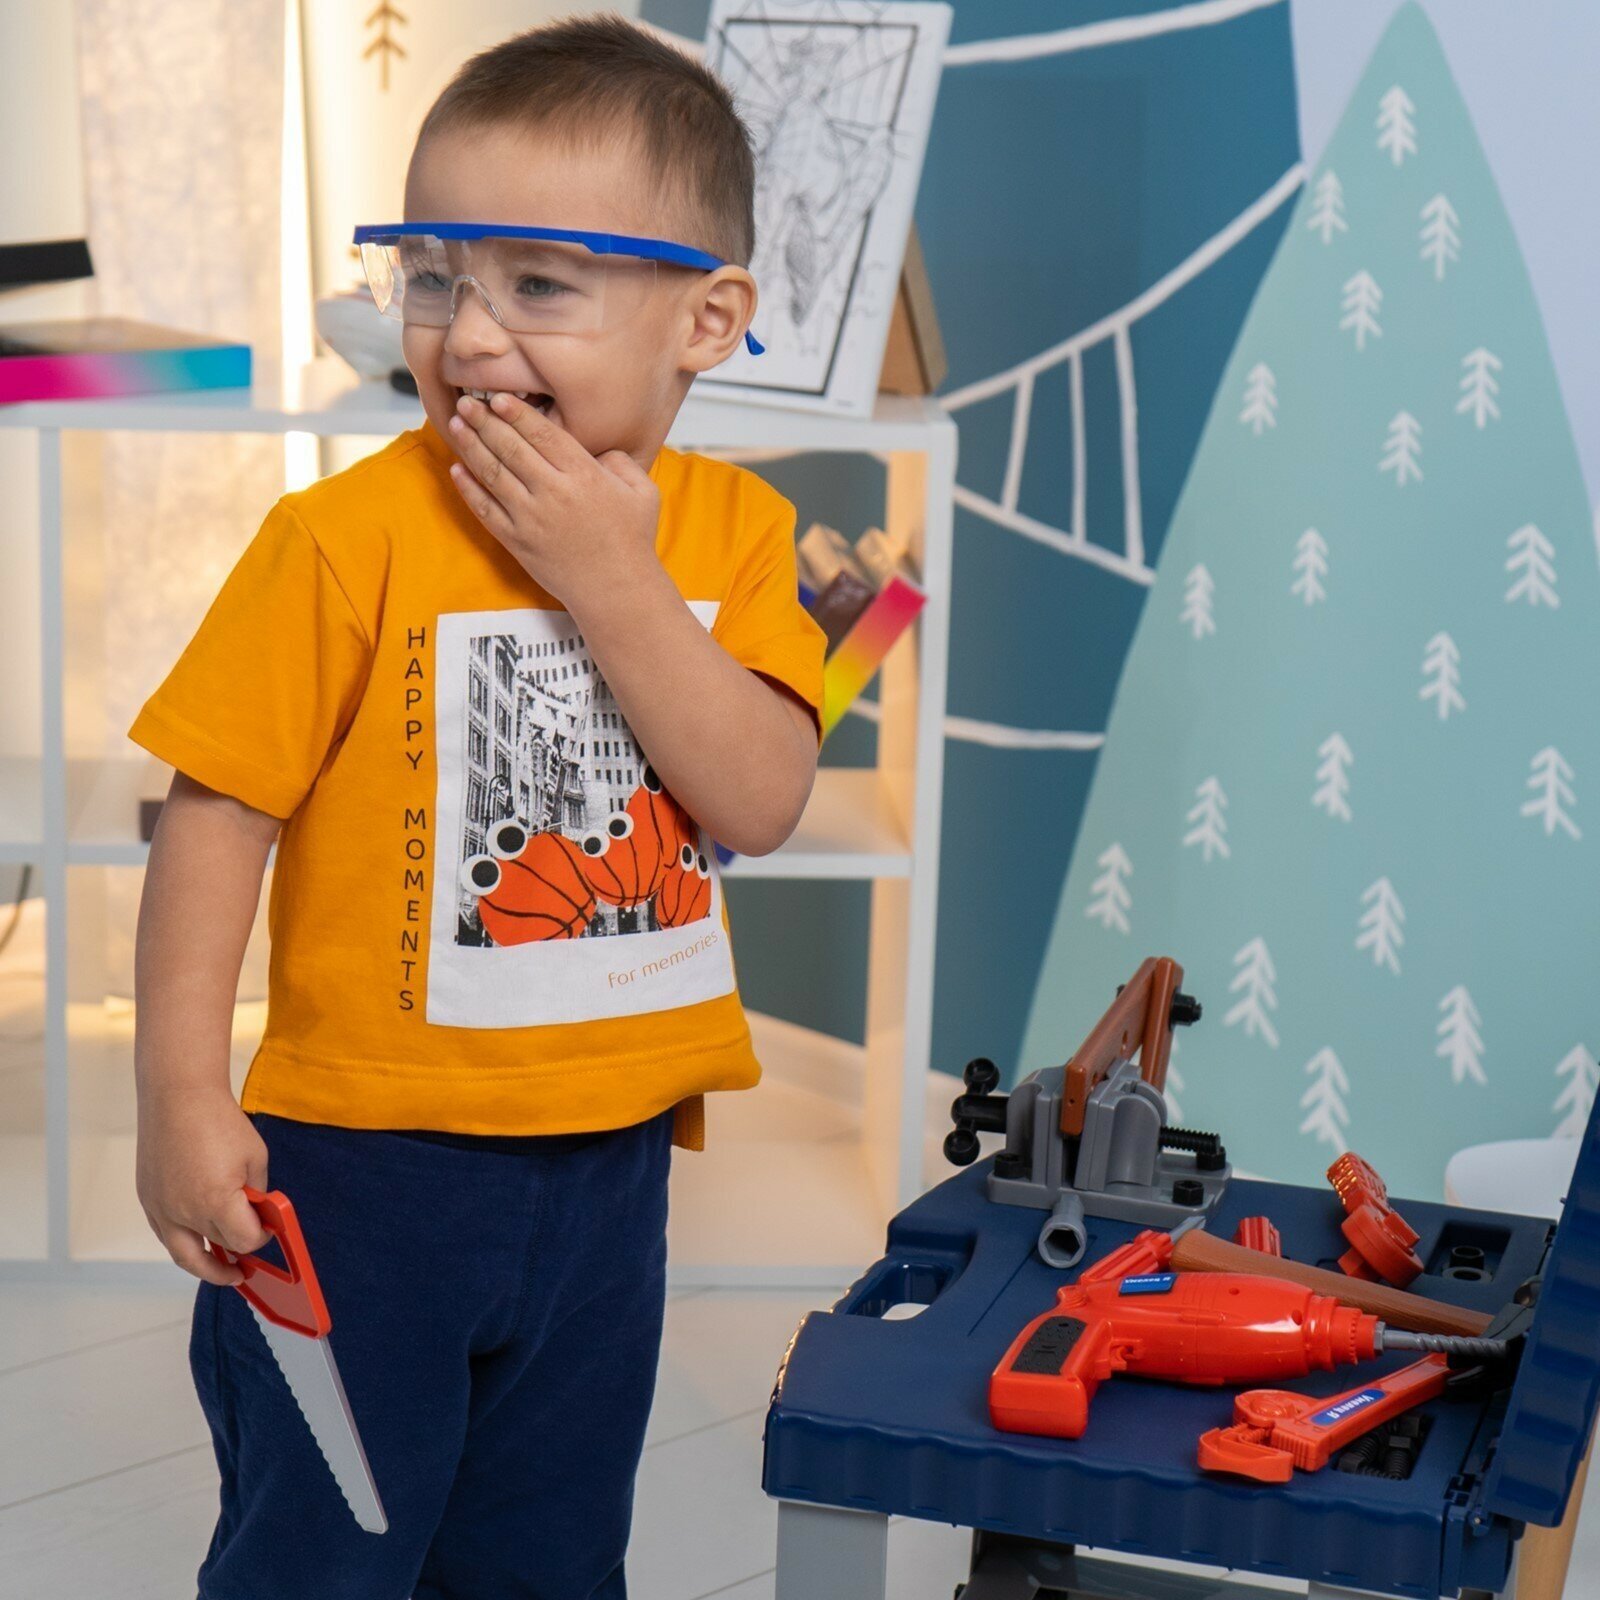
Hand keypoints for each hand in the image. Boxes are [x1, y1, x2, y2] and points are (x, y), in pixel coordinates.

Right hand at [136, 1084, 271, 1284]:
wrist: (179, 1097)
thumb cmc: (220, 1122)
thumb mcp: (255, 1157)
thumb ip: (258, 1192)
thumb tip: (259, 1214)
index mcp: (216, 1202)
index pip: (244, 1241)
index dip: (260, 1239)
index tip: (267, 1231)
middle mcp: (184, 1212)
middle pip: (216, 1248)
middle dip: (236, 1251)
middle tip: (248, 1263)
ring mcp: (161, 1209)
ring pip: (184, 1254)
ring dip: (205, 1266)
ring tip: (223, 1272)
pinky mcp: (148, 1200)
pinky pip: (166, 1235)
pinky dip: (184, 1245)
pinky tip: (199, 1245)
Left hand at [447, 391, 661, 613]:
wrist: (617, 591)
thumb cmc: (632, 541)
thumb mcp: (643, 492)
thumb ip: (620, 460)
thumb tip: (597, 448)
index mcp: (584, 475)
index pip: (542, 433)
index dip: (516, 412)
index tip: (498, 396)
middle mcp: (553, 493)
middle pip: (510, 447)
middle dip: (484, 421)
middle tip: (466, 402)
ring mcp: (531, 518)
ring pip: (493, 473)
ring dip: (471, 446)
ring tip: (456, 426)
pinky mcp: (517, 541)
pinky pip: (485, 509)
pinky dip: (468, 488)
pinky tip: (457, 469)